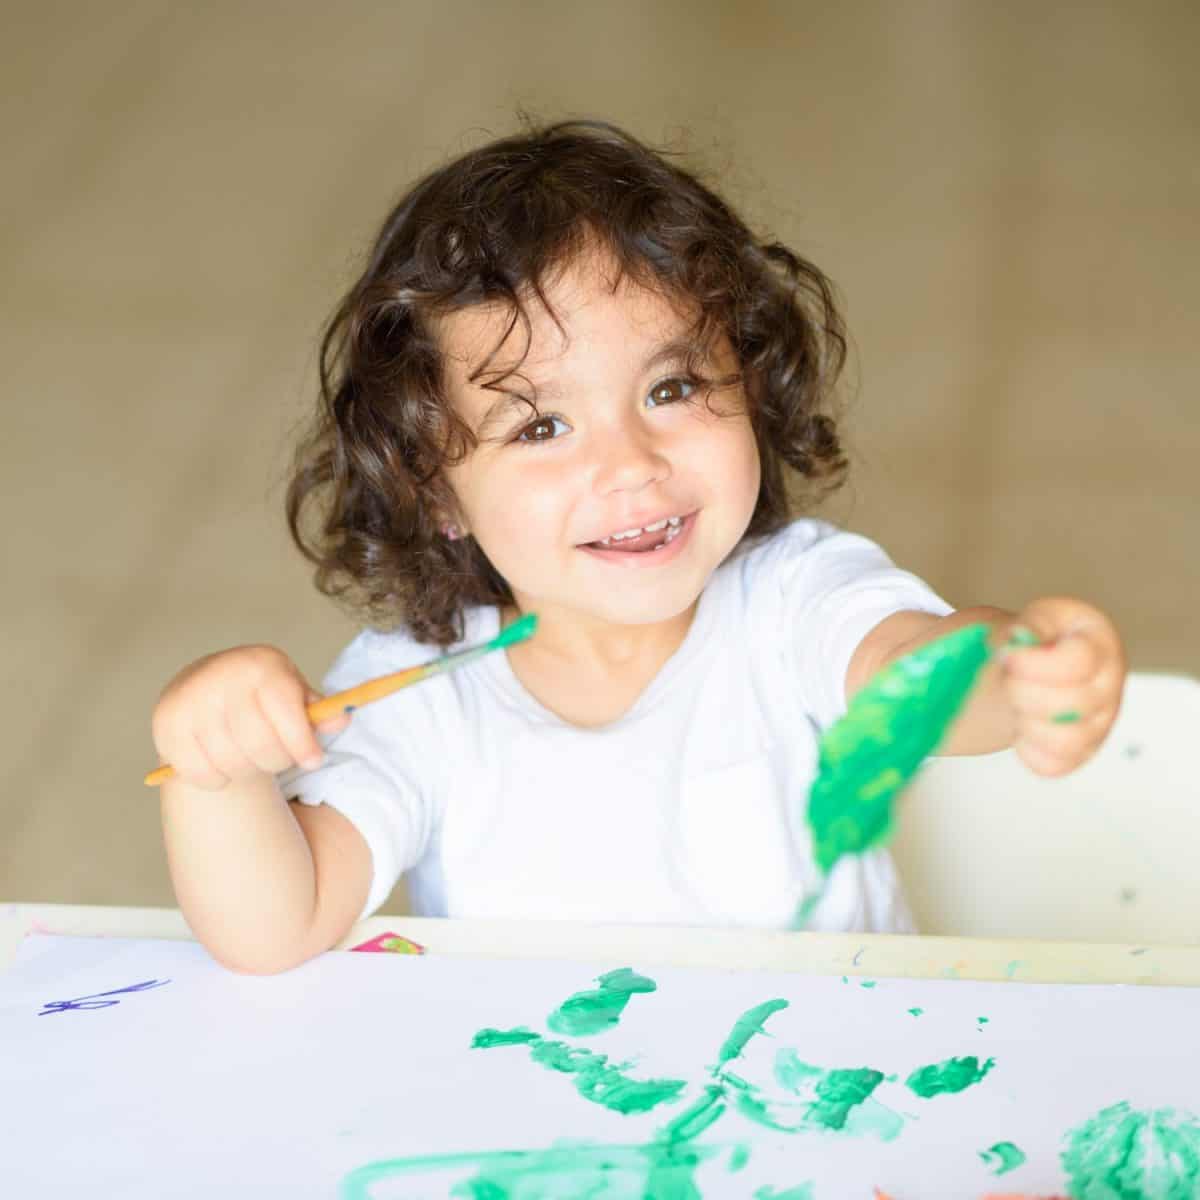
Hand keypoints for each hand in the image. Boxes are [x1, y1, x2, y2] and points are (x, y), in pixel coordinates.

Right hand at [151, 645, 350, 789]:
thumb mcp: (293, 692)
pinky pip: (201, 774)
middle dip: (277, 760)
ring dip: (248, 771)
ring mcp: (190, 701)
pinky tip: (224, 764)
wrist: (203, 683)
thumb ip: (318, 710)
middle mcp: (221, 677)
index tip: (313, 760)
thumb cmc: (261, 694)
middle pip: (260, 744)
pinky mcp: (167, 726)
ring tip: (251, 757)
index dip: (302, 742)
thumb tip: (340, 721)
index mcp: (260, 665)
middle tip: (279, 758)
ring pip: (232, 763)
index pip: (285, 711)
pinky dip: (218, 780)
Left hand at [998, 597, 1125, 776]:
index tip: (1006, 657)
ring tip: (1015, 704)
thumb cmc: (1026, 641)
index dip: (1033, 664)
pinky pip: (1055, 765)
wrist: (1018, 669)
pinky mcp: (1084, 750)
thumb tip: (1020, 642)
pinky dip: (1028, 752)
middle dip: (1024, 693)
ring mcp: (1101, 719)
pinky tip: (1020, 730)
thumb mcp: (1028, 618)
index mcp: (1097, 639)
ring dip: (1027, 725)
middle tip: (1007, 679)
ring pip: (1068, 740)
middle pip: (1075, 703)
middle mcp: (1109, 680)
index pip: (1079, 661)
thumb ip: (1026, 628)